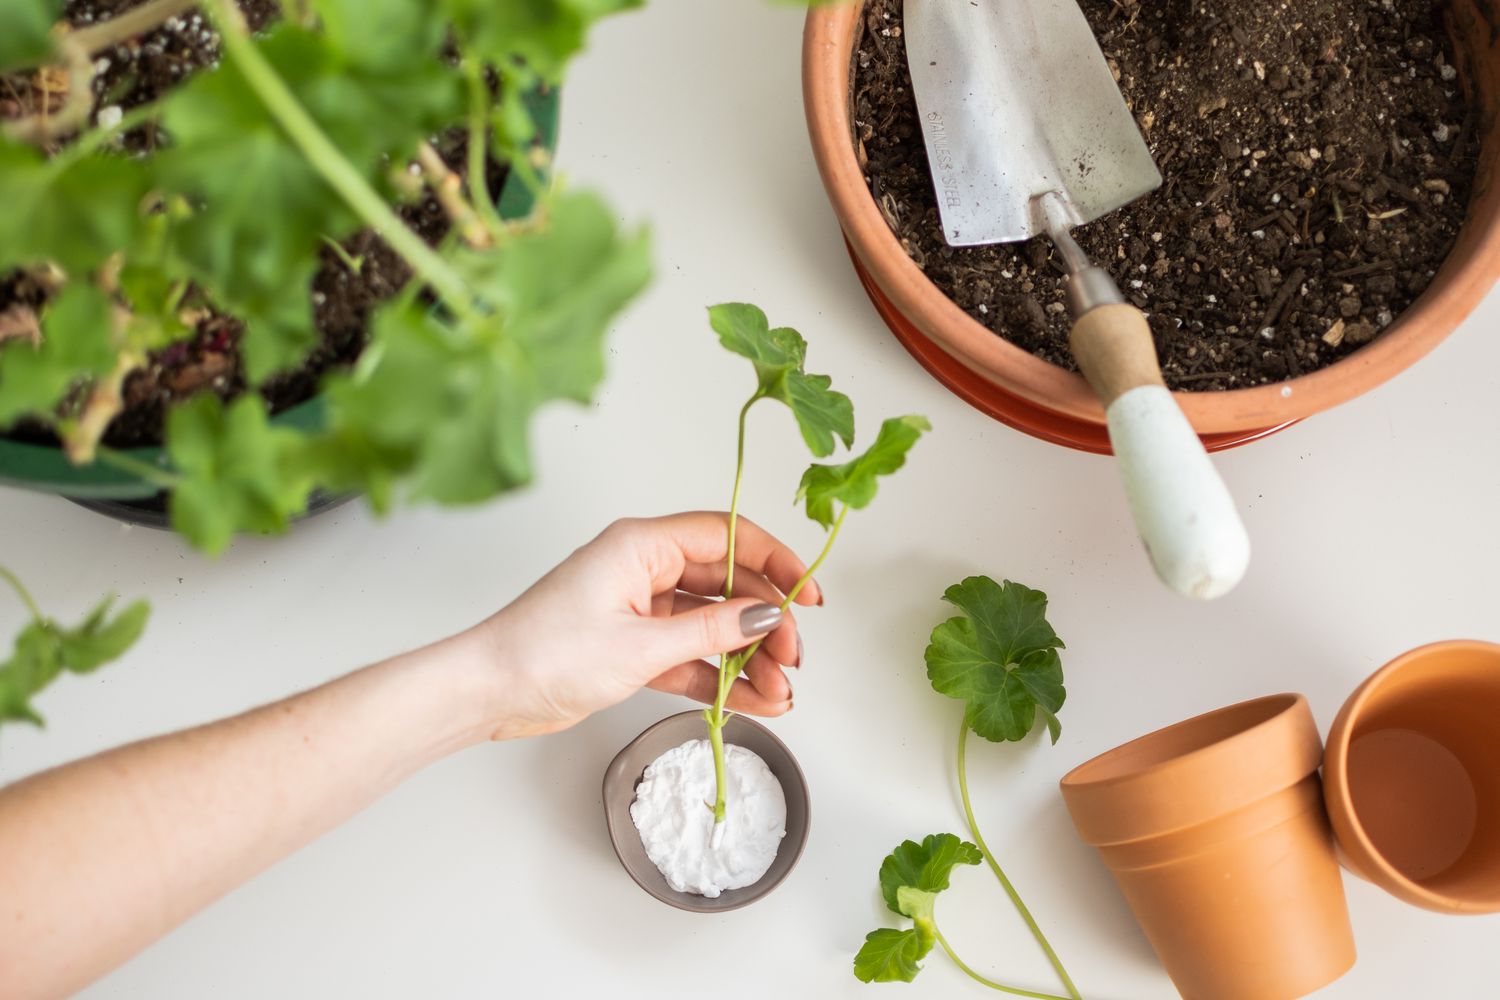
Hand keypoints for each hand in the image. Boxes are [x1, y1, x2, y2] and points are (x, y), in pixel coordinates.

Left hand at [468, 512, 820, 739]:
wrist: (488, 691)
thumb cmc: (543, 653)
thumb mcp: (640, 645)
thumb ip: (711, 630)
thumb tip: (765, 615)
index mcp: (641, 545)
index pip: (727, 537)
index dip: (776, 561)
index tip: (807, 594)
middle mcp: (643, 569)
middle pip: (727, 584)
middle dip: (766, 621)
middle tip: (792, 657)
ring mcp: (639, 608)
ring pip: (713, 625)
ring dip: (749, 658)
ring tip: (780, 693)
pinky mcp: (633, 646)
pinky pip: (692, 656)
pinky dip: (721, 678)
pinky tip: (753, 700)